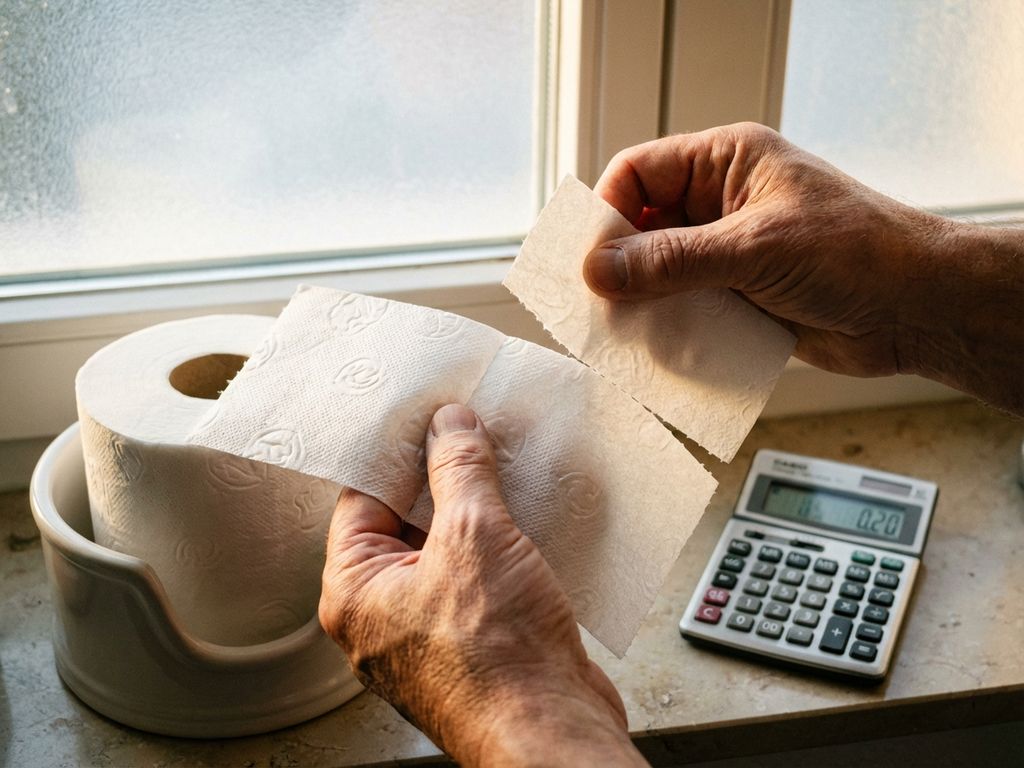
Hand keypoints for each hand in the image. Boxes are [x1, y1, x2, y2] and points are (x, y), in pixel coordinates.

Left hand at [319, 404, 646, 766]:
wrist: (552, 731)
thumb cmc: (497, 659)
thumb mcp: (474, 536)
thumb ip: (458, 471)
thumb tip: (449, 428)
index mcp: (354, 592)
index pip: (361, 498)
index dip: (397, 452)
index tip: (427, 417)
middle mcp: (383, 614)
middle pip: (405, 521)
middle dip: (443, 478)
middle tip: (471, 431)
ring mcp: (429, 630)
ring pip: (447, 548)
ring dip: (478, 509)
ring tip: (505, 464)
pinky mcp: (474, 640)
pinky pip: (478, 575)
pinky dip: (500, 543)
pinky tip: (529, 512)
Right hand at [583, 122, 1023, 414]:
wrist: (918, 310)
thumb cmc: (856, 253)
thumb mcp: (754, 249)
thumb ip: (671, 261)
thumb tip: (597, 270)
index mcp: (726, 162)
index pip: (639, 172)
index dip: (608, 213)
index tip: (590, 261)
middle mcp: (722, 203)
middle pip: (642, 226)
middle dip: (620, 265)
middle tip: (598, 304)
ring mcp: (729, 252)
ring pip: (660, 273)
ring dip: (643, 303)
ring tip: (625, 334)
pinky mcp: (739, 296)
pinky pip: (686, 309)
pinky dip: (671, 330)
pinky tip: (663, 352)